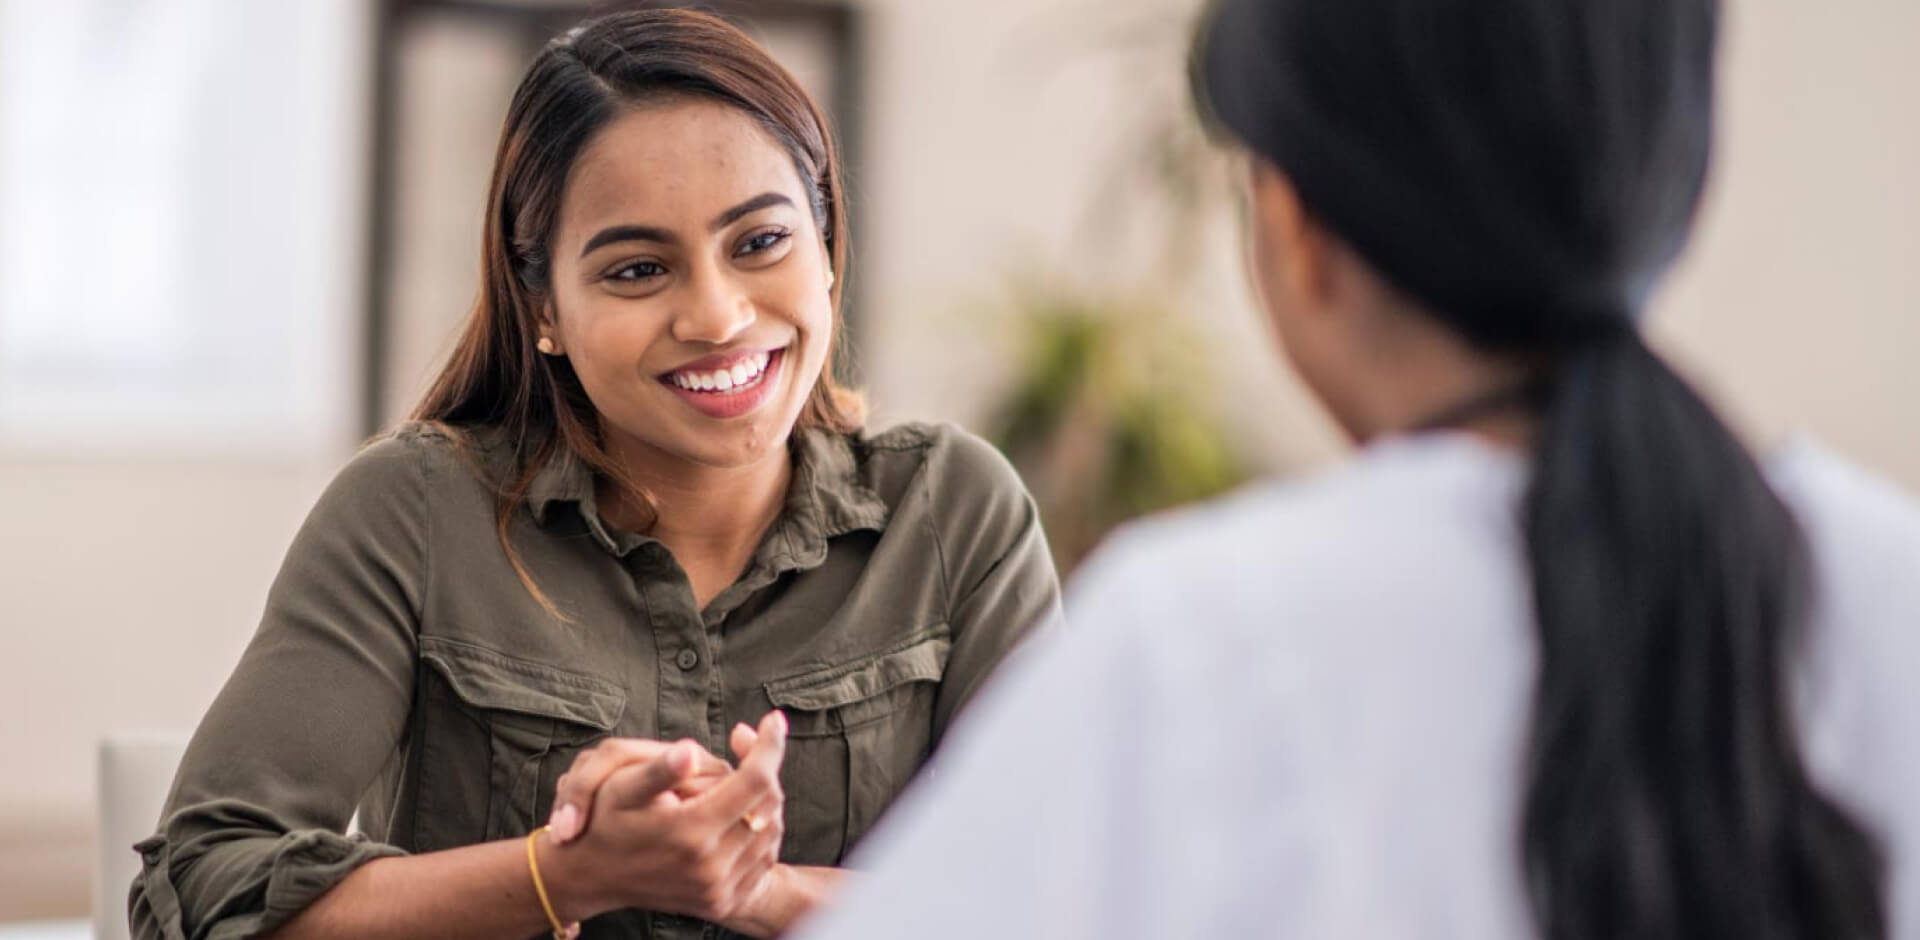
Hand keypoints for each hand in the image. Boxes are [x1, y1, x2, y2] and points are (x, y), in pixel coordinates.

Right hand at [541, 711, 788, 926]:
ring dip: (763, 799)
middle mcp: (710, 867)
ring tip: (737, 779)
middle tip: (745, 745)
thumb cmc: (604, 822)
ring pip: (771, 830)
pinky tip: (737, 812)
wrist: (591, 876)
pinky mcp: (722, 902)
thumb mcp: (619, 787)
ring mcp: (718, 889)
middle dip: (764, 768)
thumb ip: (658, 770)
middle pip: (768, 804)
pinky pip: (763, 859)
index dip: (768, 745)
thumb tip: (690, 753)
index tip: (773, 720)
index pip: (755, 781)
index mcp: (690, 832)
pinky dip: (760, 830)